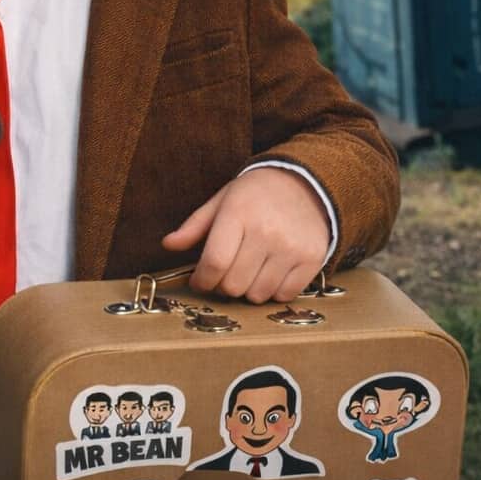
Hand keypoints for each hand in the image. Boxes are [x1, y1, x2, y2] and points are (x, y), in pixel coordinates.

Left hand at [160, 167, 329, 303]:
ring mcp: (292, 247)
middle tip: (225, 274)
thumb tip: (168, 245)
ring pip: (258, 295)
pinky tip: (270, 273)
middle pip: (233, 284)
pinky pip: (284, 295)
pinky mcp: (312, 259)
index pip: (214, 263)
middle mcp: (266, 231)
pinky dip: (273, 291)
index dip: (201, 280)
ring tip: (249, 271)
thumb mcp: (222, 200)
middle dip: (222, 285)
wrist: (306, 184)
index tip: (199, 281)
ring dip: (248, 290)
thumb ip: (195, 226)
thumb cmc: (256, 194)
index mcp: (238, 213)